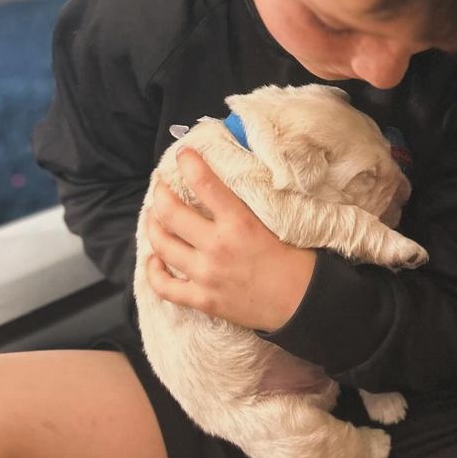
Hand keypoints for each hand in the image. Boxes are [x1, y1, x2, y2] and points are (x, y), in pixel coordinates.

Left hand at [145, 148, 316, 331]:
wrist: (303, 302)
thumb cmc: (296, 260)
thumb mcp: (274, 222)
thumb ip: (247, 205)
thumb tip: (227, 184)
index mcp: (239, 223)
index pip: (205, 183)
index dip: (189, 163)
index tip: (183, 155)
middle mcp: (217, 246)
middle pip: (171, 213)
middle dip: (160, 193)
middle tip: (160, 186)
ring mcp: (206, 275)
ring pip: (162, 245)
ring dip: (153, 226)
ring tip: (153, 216)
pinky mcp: (203, 300)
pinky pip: (165, 287)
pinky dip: (154, 271)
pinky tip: (154, 260)